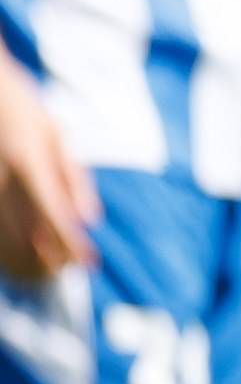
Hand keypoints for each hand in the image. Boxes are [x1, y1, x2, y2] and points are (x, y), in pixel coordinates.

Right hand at [0, 62, 89, 289]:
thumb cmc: (25, 113)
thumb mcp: (57, 136)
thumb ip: (74, 179)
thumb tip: (88, 220)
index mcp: (28, 165)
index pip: (54, 216)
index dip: (72, 244)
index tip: (89, 262)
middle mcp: (0, 182)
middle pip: (27, 237)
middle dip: (51, 260)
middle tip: (70, 267)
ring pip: (3, 242)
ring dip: (27, 263)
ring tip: (48, 270)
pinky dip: (5, 252)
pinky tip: (21, 258)